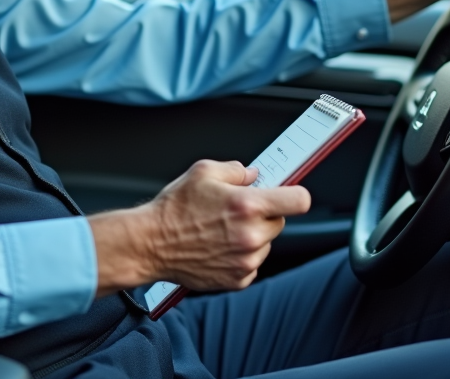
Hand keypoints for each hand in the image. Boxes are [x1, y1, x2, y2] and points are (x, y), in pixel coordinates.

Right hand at [88, 160, 311, 296]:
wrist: (150, 244)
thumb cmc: (172, 209)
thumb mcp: (202, 172)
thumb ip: (236, 169)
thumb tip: (253, 174)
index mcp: (246, 205)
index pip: (298, 201)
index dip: (295, 194)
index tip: (290, 194)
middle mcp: (251, 235)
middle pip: (279, 222)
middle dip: (264, 214)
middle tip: (237, 211)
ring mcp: (246, 261)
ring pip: (266, 244)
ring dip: (252, 237)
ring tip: (221, 230)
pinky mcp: (238, 280)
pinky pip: (252, 265)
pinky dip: (241, 257)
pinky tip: (219, 247)